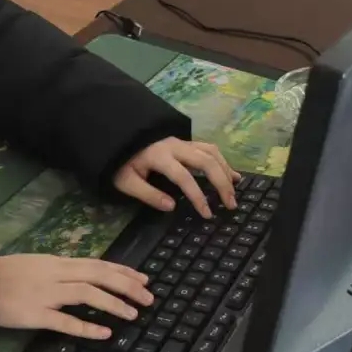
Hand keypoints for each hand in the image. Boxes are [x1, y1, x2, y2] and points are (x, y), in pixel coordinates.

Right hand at [0, 254, 152, 340]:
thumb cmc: (4, 275)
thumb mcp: (37, 265)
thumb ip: (60, 271)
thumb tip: (85, 276)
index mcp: (57, 262)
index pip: (98, 264)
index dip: (123, 271)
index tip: (144, 279)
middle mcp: (56, 274)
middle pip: (99, 275)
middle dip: (128, 286)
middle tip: (149, 298)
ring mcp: (46, 294)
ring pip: (88, 294)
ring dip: (114, 303)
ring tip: (133, 314)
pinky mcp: (36, 314)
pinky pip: (66, 320)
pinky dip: (88, 326)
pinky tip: (105, 332)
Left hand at [114, 137, 238, 218]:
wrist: (118, 139)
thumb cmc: (122, 164)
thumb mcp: (126, 182)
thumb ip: (148, 194)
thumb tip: (172, 206)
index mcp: (159, 156)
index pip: (183, 177)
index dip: (197, 196)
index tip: (207, 213)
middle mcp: (175, 146)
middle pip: (206, 161)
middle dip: (221, 183)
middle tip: (230, 204)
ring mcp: (182, 142)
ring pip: (211, 152)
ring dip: (226, 172)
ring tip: (234, 192)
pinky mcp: (186, 143)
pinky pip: (209, 149)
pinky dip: (223, 162)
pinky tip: (232, 175)